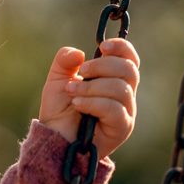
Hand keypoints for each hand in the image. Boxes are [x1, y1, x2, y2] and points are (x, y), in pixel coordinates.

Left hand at [38, 37, 139, 158]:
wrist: (54, 137)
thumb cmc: (60, 110)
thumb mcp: (58, 80)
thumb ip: (65, 61)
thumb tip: (80, 53)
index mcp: (115, 80)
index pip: (130, 59)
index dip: (121, 48)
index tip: (102, 45)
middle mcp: (125, 95)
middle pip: (129, 70)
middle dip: (101, 66)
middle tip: (81, 73)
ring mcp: (126, 112)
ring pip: (121, 89)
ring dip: (92, 87)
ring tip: (73, 92)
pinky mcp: (122, 127)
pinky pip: (114, 109)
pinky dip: (93, 103)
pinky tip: (78, 105)